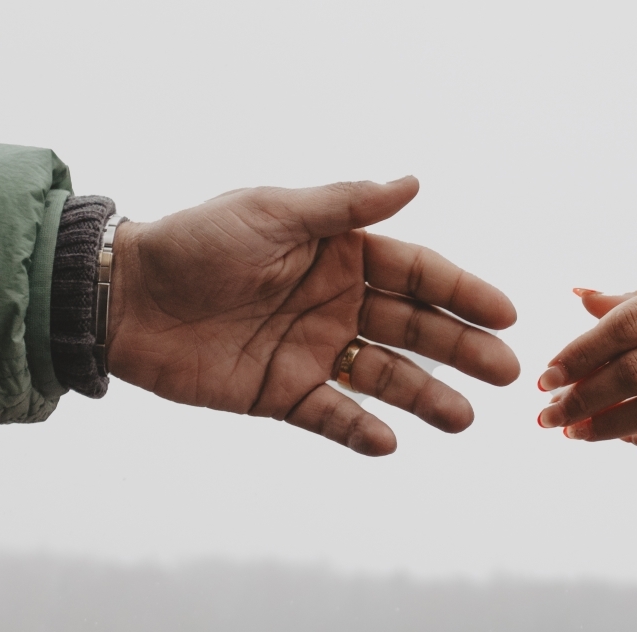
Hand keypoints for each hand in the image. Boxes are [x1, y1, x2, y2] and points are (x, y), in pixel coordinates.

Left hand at [107, 176, 517, 455]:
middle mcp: (335, 304)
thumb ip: (343, 207)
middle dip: (461, 350)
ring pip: (384, 379)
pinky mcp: (283, 394)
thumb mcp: (273, 212)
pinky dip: (361, 430)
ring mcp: (313, 352)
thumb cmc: (197, 243)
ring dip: (426, 398)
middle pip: (413, 329)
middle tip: (506, 373)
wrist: (130, 300)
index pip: (416, 273)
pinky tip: (390, 441)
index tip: (504, 315)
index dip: (461, 292)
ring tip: (464, 418)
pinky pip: (333, 417)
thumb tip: (412, 184)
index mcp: (338, 254)